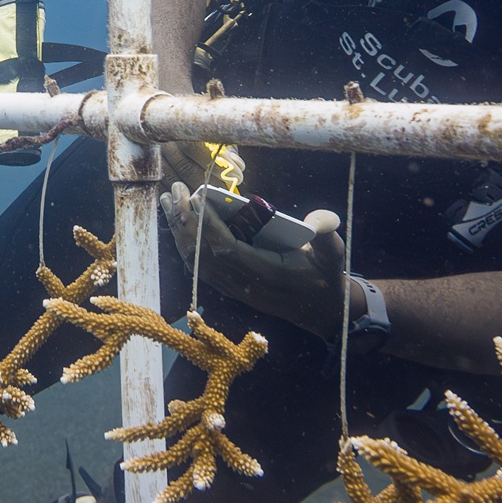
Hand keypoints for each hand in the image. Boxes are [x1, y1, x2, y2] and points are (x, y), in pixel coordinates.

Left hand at [161, 181, 346, 339]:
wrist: (321, 311)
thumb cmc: (324, 277)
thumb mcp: (333, 256)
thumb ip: (328, 236)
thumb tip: (320, 220)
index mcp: (266, 274)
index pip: (228, 248)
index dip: (209, 225)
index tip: (195, 199)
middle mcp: (245, 284)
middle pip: (205, 253)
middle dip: (186, 222)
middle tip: (174, 191)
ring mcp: (235, 288)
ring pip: (197, 261)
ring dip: (180, 232)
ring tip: (169, 201)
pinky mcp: (231, 288)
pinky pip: (200, 267)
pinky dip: (186, 245)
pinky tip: (178, 224)